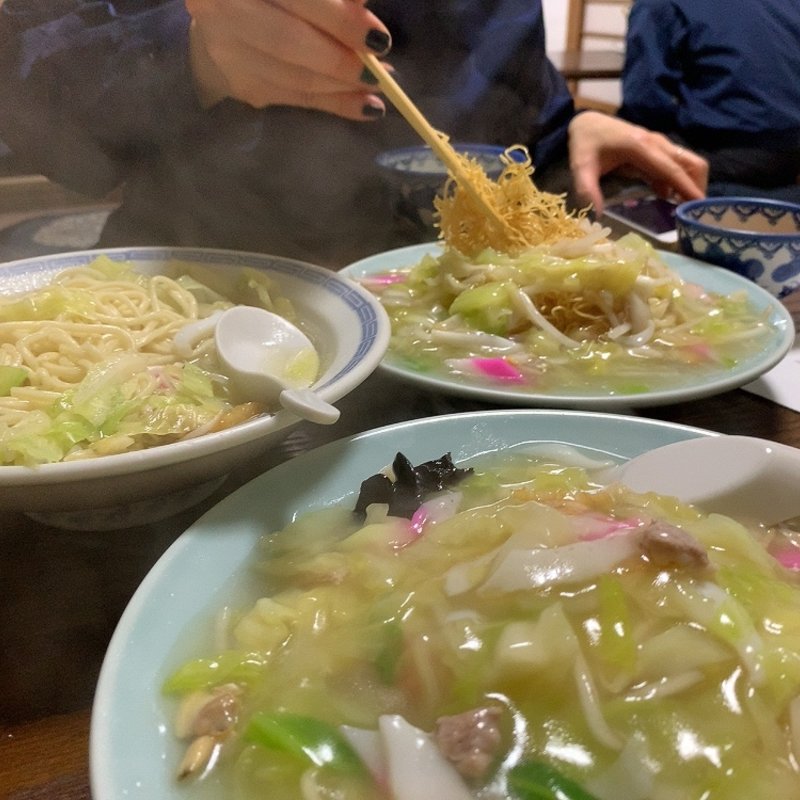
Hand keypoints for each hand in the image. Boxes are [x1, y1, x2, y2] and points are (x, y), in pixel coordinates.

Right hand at [185, 0, 390, 119]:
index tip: (377, 36)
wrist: (219, 14)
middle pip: (289, 42)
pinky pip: (297, 98)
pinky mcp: (242, 85)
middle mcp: (224, 13)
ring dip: (343, 85)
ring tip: (379, 86)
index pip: (296, 1)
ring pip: (295, 77)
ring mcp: (229, 55)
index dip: (337, 19)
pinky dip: (337, 104)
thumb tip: (362, 5)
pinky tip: (368, 107)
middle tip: (378, 68)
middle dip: (340, 58)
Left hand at [567, 111, 707, 214]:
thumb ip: (587, 190)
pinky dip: (679, 183)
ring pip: (688, 163)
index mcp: (641, 147)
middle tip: (693, 213)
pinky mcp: (657, 151)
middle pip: (691, 163)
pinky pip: (676, 167)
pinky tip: (671, 201)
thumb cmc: (585, 144)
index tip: (700, 206)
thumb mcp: (581, 167)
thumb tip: (596, 215)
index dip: (687, 188)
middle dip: (697, 187)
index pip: (672, 169)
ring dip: (690, 185)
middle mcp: (657, 143)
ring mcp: (659, 145)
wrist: (587, 123)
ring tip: (685, 211)